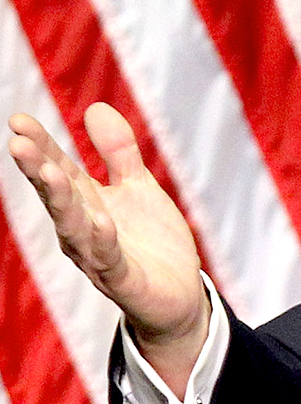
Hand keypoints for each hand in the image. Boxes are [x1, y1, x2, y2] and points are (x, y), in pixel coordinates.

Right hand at [8, 103, 209, 392]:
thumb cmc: (151, 241)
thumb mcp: (139, 188)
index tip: (18, 119)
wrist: (179, 296)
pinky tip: (101, 221)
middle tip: (18, 141)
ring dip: (61, 200)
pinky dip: (104, 241)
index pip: (58, 170)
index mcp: (86, 204)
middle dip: (38, 169)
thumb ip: (118, 152)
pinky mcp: (124, 280)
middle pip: (57, 196)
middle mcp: (83, 230)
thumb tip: (95, 107)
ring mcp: (100, 256)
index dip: (40, 146)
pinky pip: (110, 259)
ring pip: (74, 227)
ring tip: (50, 172)